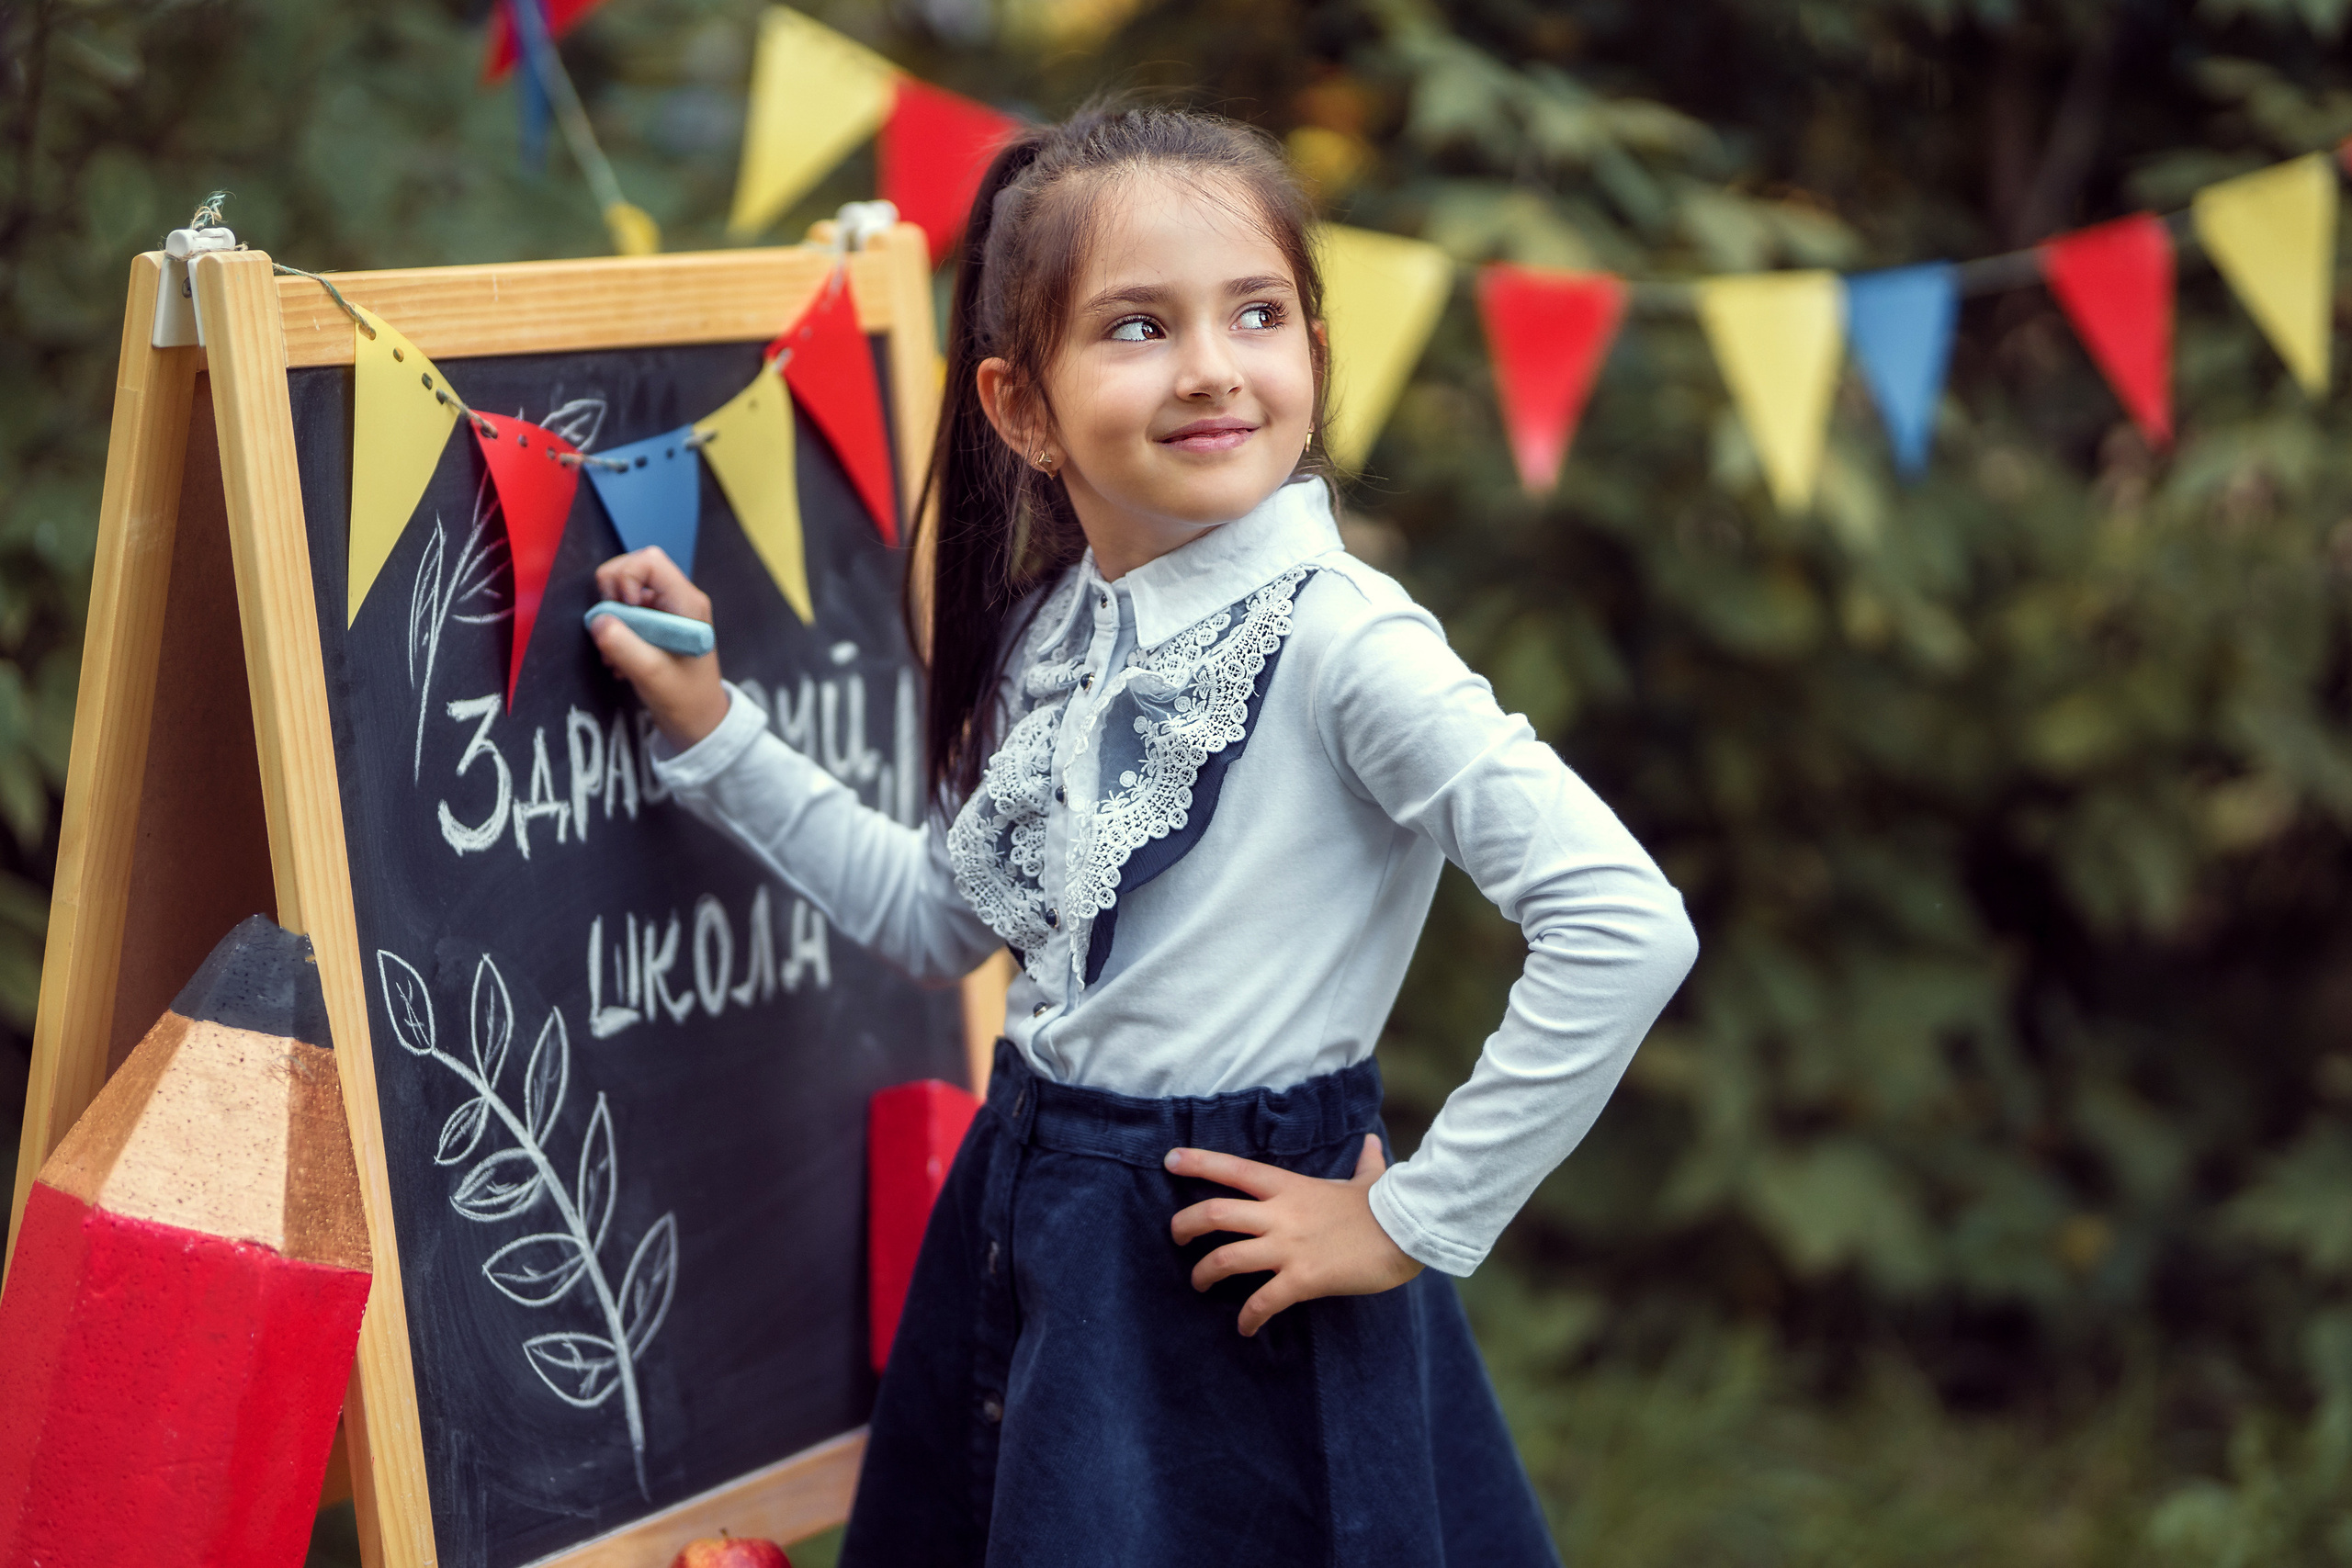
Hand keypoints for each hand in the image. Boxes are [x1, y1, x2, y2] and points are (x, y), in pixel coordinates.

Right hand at [589, 547, 729, 746]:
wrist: (699, 724)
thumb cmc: (685, 700)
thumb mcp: (651, 675)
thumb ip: (623, 645)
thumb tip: (597, 620)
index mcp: (687, 603)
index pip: (649, 560)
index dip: (625, 577)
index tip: (622, 610)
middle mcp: (678, 600)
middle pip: (633, 568)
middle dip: (611, 597)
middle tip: (612, 631)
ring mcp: (667, 612)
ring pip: (625, 592)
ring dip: (612, 620)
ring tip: (617, 655)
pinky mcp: (656, 626)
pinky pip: (626, 613)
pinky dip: (615, 633)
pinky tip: (621, 662)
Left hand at [1166, 1135, 1423, 1336]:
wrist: (1407, 1232)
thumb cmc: (1385, 1206)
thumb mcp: (1368, 1179)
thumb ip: (1363, 1161)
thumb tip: (1371, 1141)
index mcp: (1289, 1186)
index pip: (1233, 1168)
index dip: (1198, 1162)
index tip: (1170, 1160)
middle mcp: (1281, 1214)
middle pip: (1213, 1214)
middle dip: (1185, 1226)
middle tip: (1176, 1237)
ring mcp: (1289, 1247)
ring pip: (1226, 1259)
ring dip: (1204, 1274)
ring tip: (1199, 1285)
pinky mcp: (1303, 1278)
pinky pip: (1263, 1302)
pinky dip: (1248, 1318)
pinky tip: (1245, 1329)